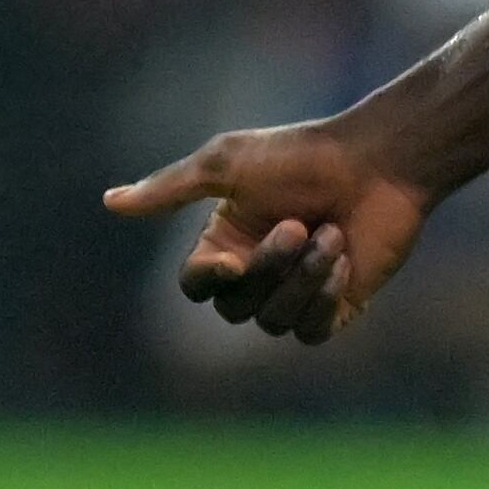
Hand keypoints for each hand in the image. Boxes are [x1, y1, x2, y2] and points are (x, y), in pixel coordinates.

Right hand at [104, 123, 435, 344]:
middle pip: (235, 308)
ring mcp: (295, 292)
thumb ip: (170, 188)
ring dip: (303, 280)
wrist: (379, 164)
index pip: (195, 286)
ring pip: (274, 323)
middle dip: (269, 269)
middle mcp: (255, 272)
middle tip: (300, 223)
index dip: (209, 280)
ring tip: (332, 235)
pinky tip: (344, 260)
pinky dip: (324, 299)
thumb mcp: (228, 163)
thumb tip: (109, 201)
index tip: (233, 262)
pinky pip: (311, 332)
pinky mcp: (335, 308)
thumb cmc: (303, 156)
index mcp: (225, 242)